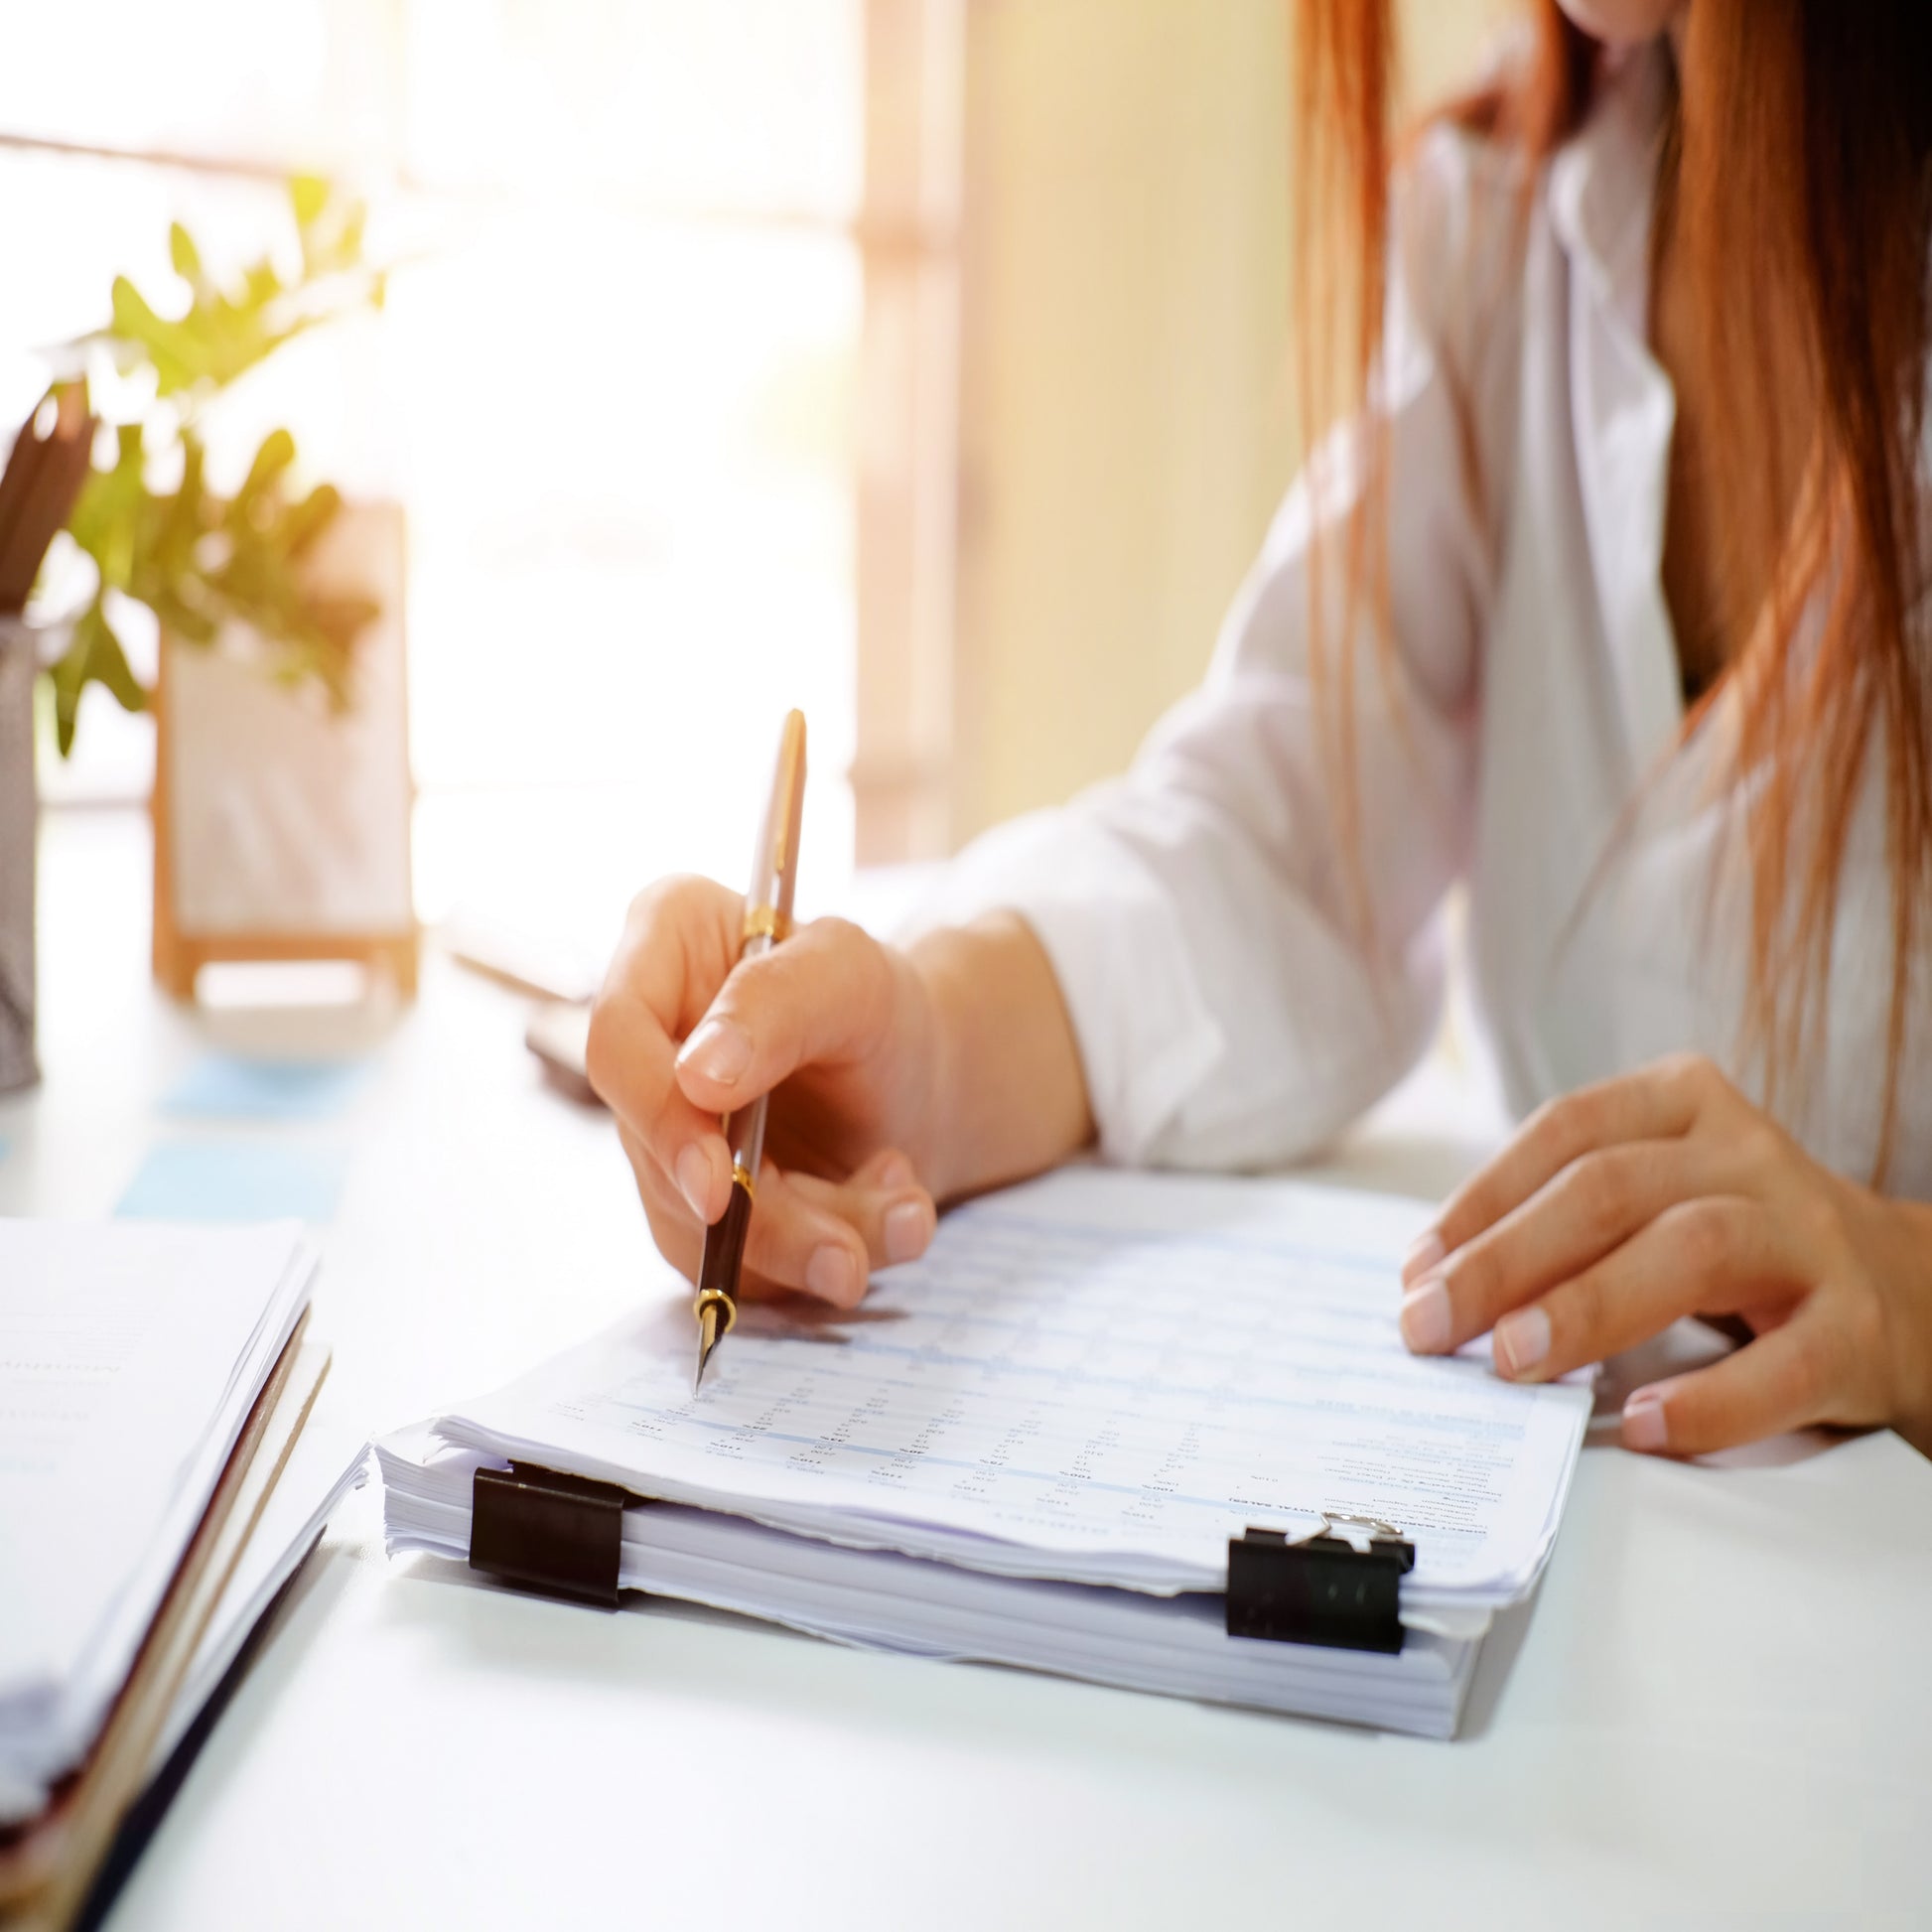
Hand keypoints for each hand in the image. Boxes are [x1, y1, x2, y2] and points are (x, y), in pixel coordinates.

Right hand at [587, 875, 943, 1306]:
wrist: (922, 1085)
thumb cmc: (880, 1008)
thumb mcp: (854, 978)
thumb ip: (778, 1004)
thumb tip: (695, 1076)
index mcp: (663, 947)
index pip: (616, 1040)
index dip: (657, 1118)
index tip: (719, 1184)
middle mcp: (645, 1045)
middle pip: (656, 1153)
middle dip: (765, 1216)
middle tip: (849, 1253)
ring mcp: (661, 1132)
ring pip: (698, 1227)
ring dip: (810, 1243)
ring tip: (906, 1214)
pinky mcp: (692, 1206)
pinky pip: (735, 1262)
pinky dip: (817, 1258)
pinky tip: (889, 1212)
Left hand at [1395, 1053, 1931, 1456]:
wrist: (1908, 1294)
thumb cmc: (1740, 1244)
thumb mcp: (1655, 1199)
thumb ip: (1561, 1224)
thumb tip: (1435, 1286)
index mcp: (1684, 1106)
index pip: (1566, 1131)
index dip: (1482, 1200)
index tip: (1417, 1270)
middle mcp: (1748, 1156)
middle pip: (1610, 1189)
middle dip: (1507, 1260)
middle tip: (1433, 1324)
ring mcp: (1809, 1237)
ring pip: (1691, 1251)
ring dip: (1588, 1307)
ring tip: (1513, 1360)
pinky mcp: (1857, 1329)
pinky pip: (1783, 1365)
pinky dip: (1710, 1399)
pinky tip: (1645, 1424)